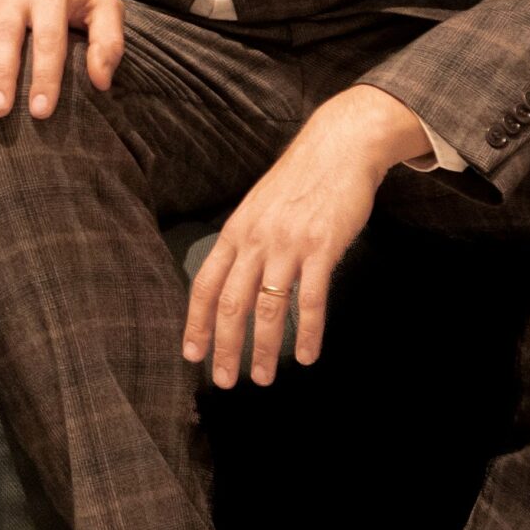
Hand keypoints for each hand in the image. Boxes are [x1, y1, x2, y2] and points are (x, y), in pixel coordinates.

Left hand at [181, 85, 431, 386]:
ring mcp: (288, 243)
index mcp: (236, 231)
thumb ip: (247, 243)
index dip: (197, 322)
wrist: (337, 148)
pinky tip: (306, 356)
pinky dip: (307, 332)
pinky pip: (311, 299)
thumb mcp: (259, 209)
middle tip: (226, 381)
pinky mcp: (321, 247)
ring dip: (265, 348)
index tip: (192, 354)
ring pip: (268, 307)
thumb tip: (235, 283)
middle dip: (225, 347)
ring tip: (265, 377)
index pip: (205, 284)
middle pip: (231, 303)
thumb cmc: (299, 183)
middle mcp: (255, 239)